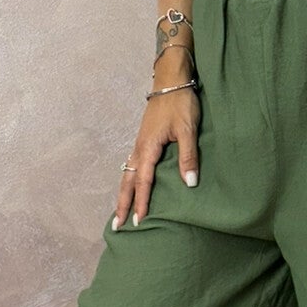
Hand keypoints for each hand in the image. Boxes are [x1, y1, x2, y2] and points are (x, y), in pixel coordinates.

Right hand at [114, 49, 200, 227]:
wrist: (171, 80)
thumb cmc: (180, 103)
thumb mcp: (188, 129)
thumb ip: (188, 156)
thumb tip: (189, 183)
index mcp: (148, 147)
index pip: (144, 181)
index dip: (142, 202)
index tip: (138, 222)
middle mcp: (139, 148)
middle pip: (128, 181)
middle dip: (122, 203)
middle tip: (117, 225)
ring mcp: (140, 143)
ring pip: (127, 174)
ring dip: (123, 194)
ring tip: (119, 212)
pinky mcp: (144, 140)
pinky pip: (132, 166)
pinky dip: (129, 181)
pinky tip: (132, 186)